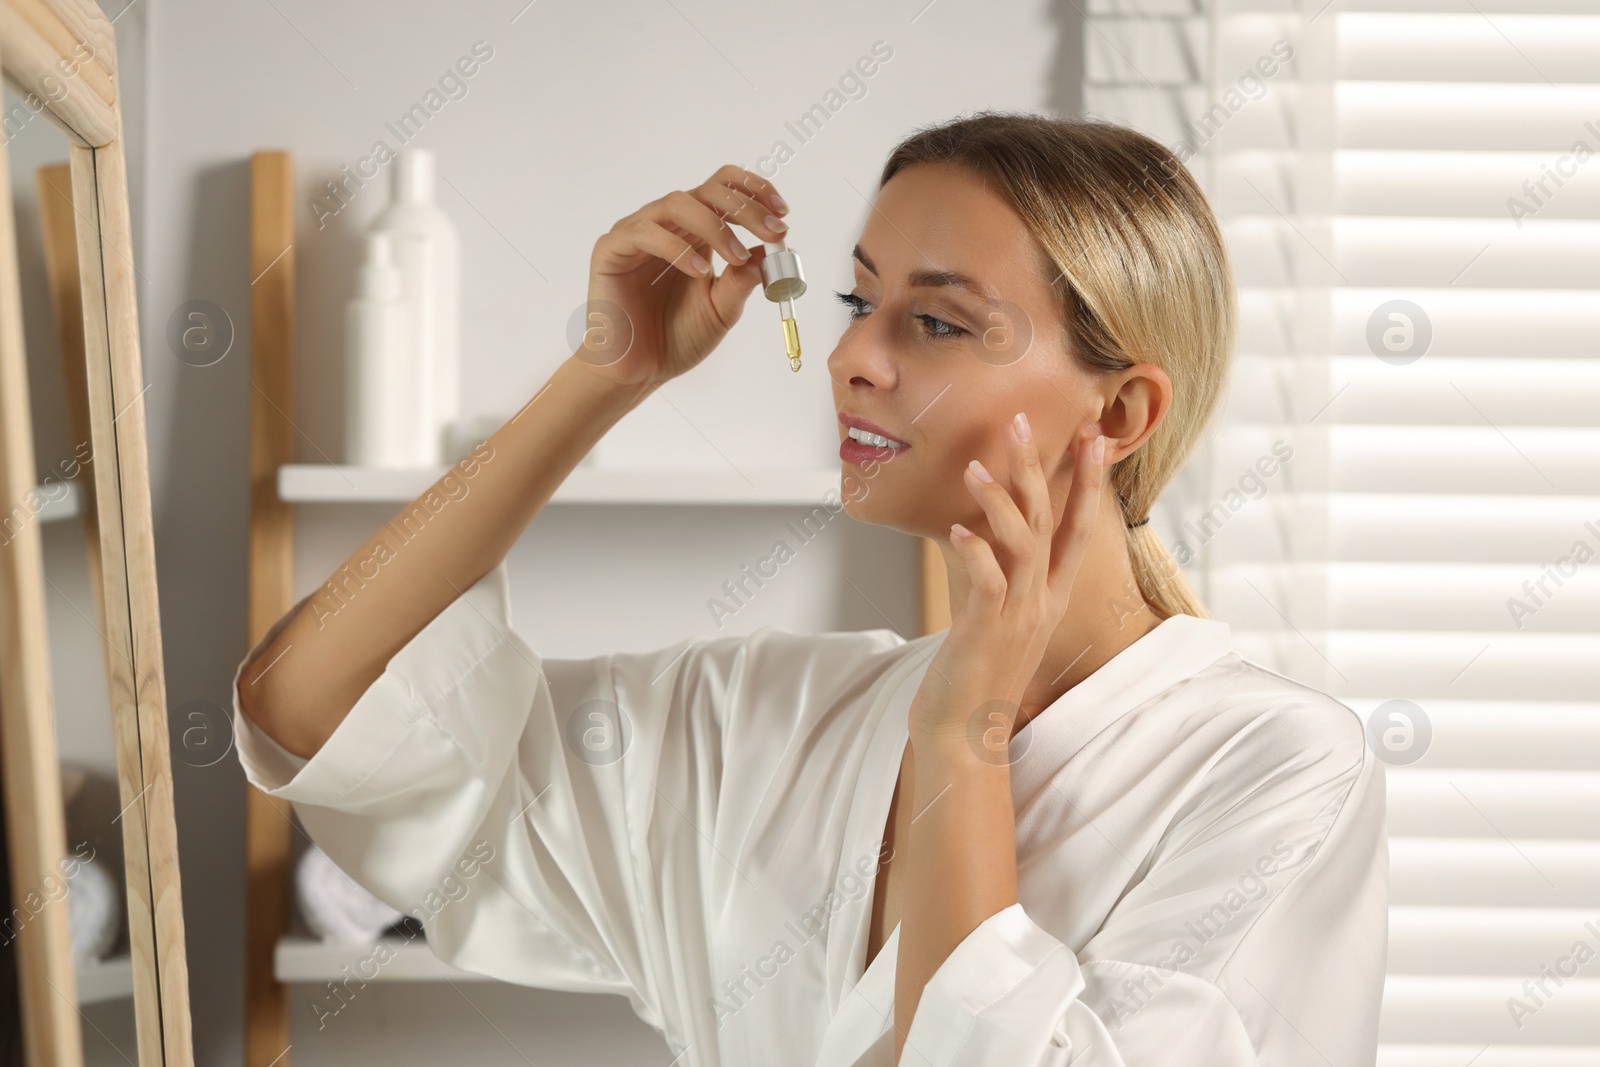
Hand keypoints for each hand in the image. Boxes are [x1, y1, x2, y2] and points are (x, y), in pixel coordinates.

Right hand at [577, 165, 789, 390]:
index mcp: (694, 232)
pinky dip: (678, 249)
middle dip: (745, 208)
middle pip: (707, 190)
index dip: (754, 191)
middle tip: (772, 231)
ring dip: (715, 227)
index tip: (783, 212)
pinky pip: (645, 233)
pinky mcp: (611, 250)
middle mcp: (667, 225)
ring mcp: (637, 233)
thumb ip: (745, 279)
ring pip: (677, 203)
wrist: (638, 372)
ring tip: (735, 258)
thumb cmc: (675, 338)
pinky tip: (700, 272)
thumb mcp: (723, 308)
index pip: (723, 189)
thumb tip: (781, 249)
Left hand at [910, 413, 1106, 744]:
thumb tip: (977, 531)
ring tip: (976, 467)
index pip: (1077, 528)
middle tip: (1023, 422)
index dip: (1087, 482)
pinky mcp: (987, 633)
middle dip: (1041, 469)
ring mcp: (1018, 617)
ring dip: (1001, 502)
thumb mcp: (993, 616)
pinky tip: (957, 531)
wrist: (964, 735)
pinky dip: (976, 554)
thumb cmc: (973, 673)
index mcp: (1050, 596)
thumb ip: (995, 574)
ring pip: (1023, 546)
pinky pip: (988, 584)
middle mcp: (1042, 602)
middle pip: (1051, 522)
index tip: (1093, 437)